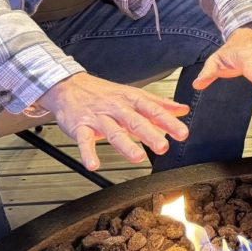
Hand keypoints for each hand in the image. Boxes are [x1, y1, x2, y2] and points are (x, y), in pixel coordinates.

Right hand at [37, 73, 189, 170]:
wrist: (69, 86)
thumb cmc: (104, 93)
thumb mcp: (133, 94)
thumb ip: (159, 104)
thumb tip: (182, 109)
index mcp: (131, 100)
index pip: (153, 110)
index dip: (168, 122)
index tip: (182, 133)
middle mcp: (116, 108)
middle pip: (135, 121)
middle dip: (150, 134)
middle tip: (163, 147)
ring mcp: (98, 117)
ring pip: (112, 131)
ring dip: (125, 145)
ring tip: (137, 157)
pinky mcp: (80, 127)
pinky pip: (84, 140)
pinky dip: (88, 153)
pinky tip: (94, 164)